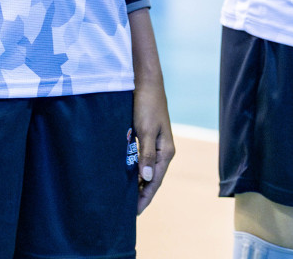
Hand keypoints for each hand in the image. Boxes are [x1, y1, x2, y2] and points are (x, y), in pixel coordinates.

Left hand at [132, 70, 173, 213]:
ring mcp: (156, 144)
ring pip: (146, 169)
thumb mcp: (146, 130)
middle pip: (153, 178)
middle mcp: (163, 150)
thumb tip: (148, 178)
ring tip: (126, 197)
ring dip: (138, 182)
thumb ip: (146, 155)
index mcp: (166, 151)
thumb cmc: (146, 104)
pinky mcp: (148, 137)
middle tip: (128, 209)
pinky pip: (142, 159)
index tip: (135, 212)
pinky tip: (126, 175)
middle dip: (142, 193)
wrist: (146, 82)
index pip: (156, 181)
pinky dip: (135, 169)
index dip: (146, 197)